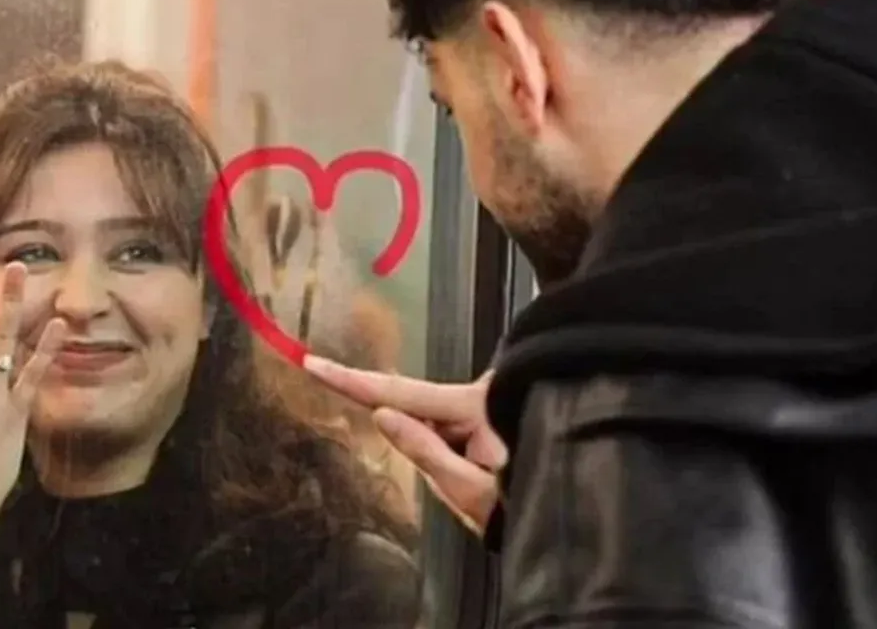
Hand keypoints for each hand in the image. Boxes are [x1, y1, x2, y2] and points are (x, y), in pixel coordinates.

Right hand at [303, 356, 504, 534]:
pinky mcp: (490, 409)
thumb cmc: (519, 505)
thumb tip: (381, 414)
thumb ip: (423, 451)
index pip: (402, 391)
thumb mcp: (468, 490)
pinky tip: (483, 474)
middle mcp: (481, 391)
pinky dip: (453, 451)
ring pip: (435, 421)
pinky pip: (452, 426)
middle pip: (421, 409)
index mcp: (477, 404)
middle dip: (423, 445)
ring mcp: (488, 398)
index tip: (313, 362)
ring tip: (485, 484)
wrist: (563, 513)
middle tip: (461, 478)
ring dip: (442, 453)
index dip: (352, 380)